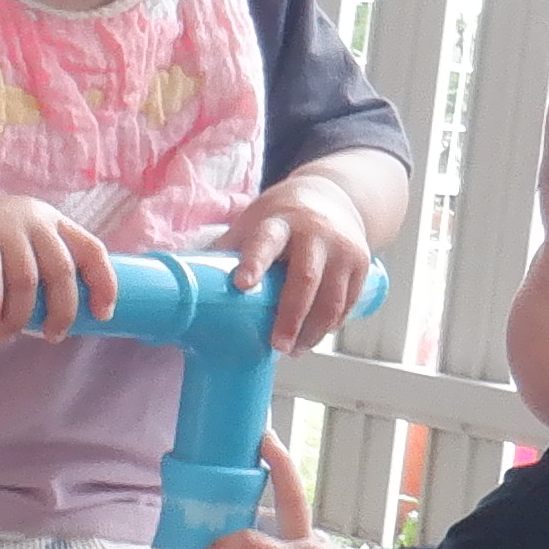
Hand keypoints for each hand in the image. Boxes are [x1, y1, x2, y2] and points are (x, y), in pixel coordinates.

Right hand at [0, 190, 118, 336]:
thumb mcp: (23, 244)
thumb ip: (44, 264)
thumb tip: (72, 317)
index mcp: (53, 222)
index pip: (92, 249)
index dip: (104, 283)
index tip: (102, 314)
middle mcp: (33, 218)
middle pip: (61, 271)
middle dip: (61, 312)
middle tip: (51, 336)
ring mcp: (2, 224)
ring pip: (26, 280)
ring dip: (20, 317)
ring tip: (7, 334)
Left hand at [214, 172, 375, 347]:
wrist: (332, 197)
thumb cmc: (280, 218)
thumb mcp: (253, 222)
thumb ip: (228, 251)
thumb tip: (188, 288)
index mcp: (279, 221)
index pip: (266, 241)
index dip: (254, 262)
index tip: (242, 285)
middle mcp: (314, 232)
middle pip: (305, 278)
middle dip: (290, 316)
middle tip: (277, 345)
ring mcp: (342, 248)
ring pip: (331, 298)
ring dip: (312, 331)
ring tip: (293, 350)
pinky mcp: (360, 264)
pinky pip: (347, 303)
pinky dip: (330, 325)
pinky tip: (314, 337)